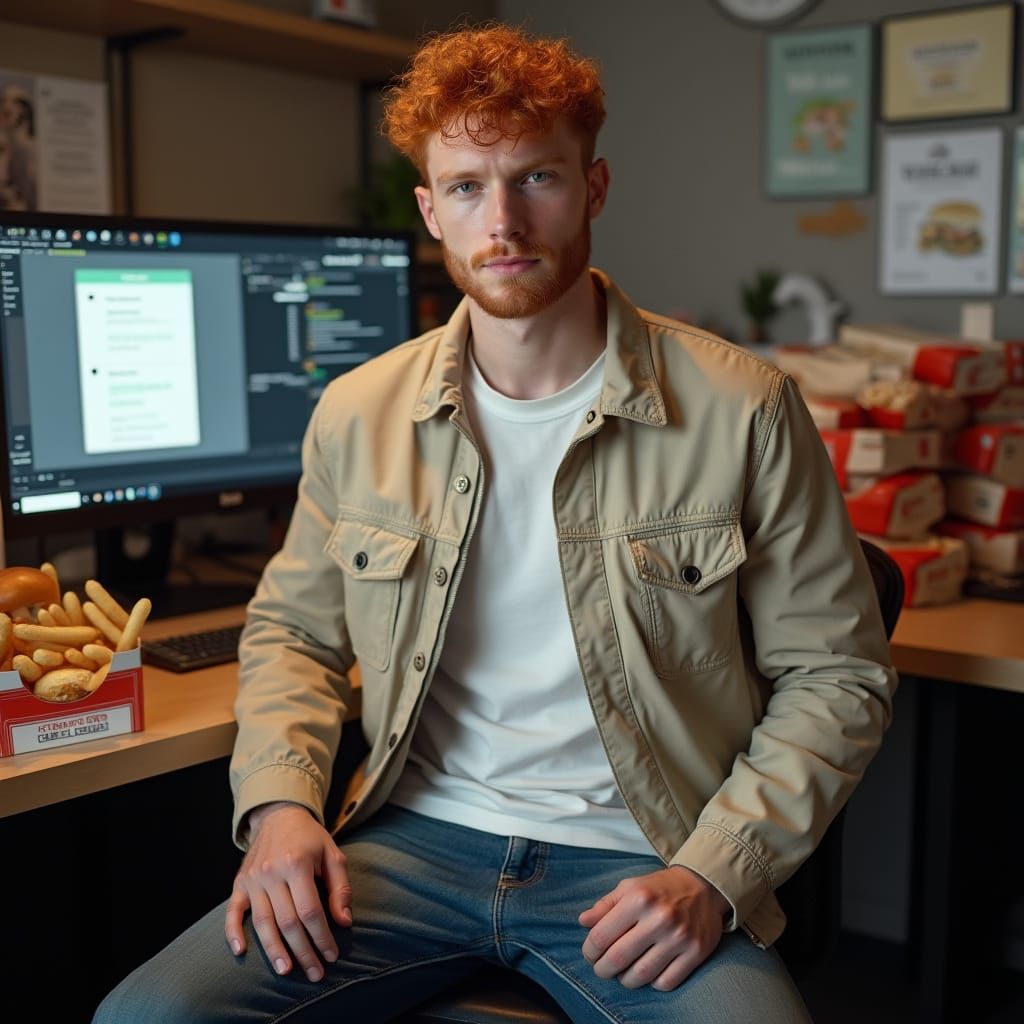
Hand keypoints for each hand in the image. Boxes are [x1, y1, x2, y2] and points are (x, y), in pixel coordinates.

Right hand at [224, 802, 351, 981]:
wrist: (278, 816)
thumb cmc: (310, 838)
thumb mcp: (332, 854)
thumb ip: (340, 887)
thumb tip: (344, 921)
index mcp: (296, 863)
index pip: (310, 911)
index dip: (322, 937)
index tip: (332, 955)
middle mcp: (272, 872)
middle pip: (287, 922)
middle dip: (303, 951)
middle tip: (315, 973)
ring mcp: (252, 879)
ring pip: (263, 922)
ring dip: (274, 950)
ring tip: (286, 971)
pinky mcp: (239, 883)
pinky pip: (233, 911)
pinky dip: (233, 932)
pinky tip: (240, 952)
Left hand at [578, 866, 728, 991]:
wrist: (703, 886)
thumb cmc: (659, 888)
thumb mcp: (629, 887)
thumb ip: (604, 905)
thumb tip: (583, 922)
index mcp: (638, 898)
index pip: (602, 936)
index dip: (590, 950)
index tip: (590, 954)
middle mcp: (659, 918)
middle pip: (618, 959)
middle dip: (603, 969)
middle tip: (601, 969)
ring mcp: (679, 937)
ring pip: (641, 975)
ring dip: (625, 980)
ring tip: (622, 973)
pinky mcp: (695, 953)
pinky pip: (666, 982)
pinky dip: (652, 983)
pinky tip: (648, 973)